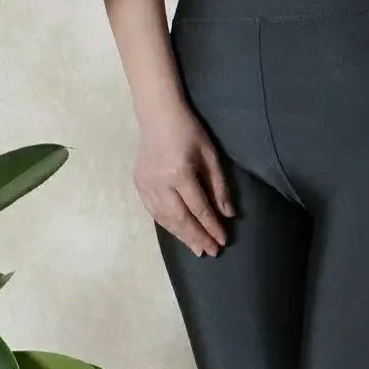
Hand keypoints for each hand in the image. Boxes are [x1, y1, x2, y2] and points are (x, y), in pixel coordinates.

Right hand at [135, 105, 233, 256]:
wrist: (157, 116)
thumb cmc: (189, 132)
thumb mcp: (210, 156)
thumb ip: (219, 187)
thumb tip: (228, 215)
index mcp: (180, 173)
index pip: (199, 208)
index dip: (212, 226)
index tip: (223, 241)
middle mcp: (161, 184)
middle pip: (181, 219)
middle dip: (197, 237)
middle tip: (211, 252)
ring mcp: (147, 186)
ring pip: (166, 219)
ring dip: (182, 236)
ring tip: (197, 249)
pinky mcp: (139, 186)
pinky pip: (155, 213)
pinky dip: (168, 226)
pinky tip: (179, 234)